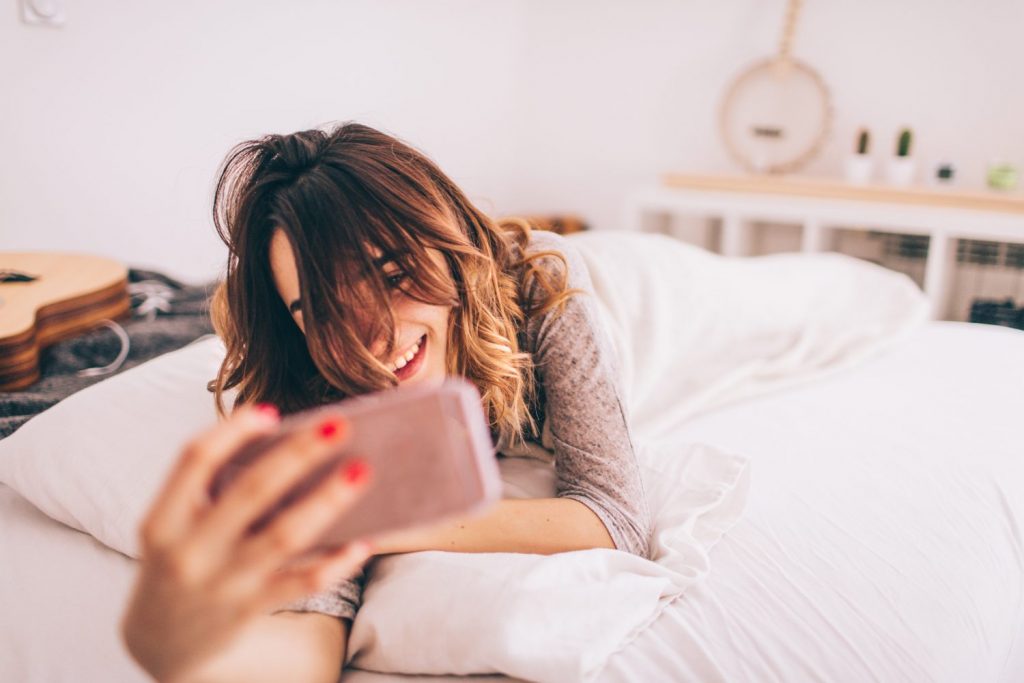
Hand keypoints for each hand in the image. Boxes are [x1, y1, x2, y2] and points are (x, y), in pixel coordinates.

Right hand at [119, 404, 373, 682]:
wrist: (159, 643)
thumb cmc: (178, 562)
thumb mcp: (172, 527)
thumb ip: (210, 490)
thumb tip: (289, 443)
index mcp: (162, 520)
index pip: (194, 460)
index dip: (232, 431)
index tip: (271, 412)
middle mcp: (190, 551)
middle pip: (252, 490)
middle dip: (300, 453)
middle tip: (341, 425)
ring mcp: (222, 583)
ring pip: (286, 535)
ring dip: (328, 500)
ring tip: (361, 471)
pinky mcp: (251, 610)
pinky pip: (304, 582)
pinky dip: (338, 561)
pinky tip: (364, 541)